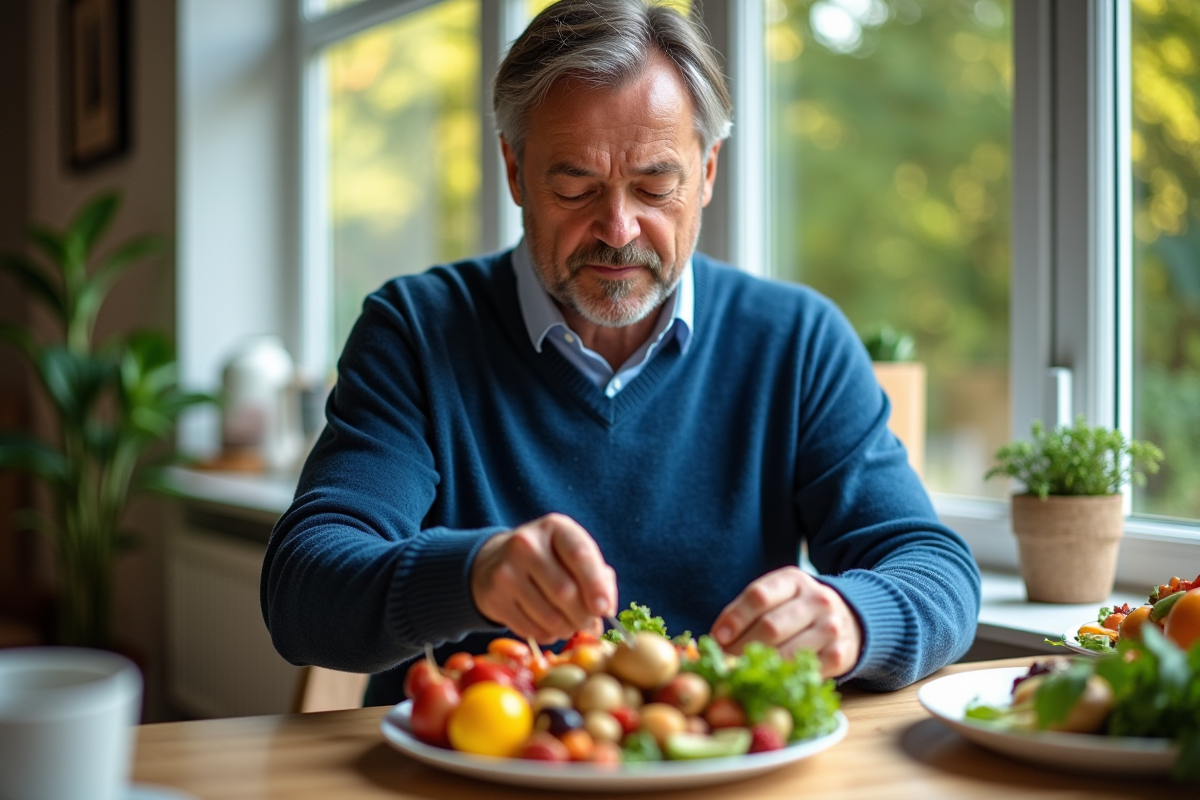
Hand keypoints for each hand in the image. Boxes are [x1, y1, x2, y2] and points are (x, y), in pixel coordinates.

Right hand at [470, 513, 616, 643]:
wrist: (495, 560)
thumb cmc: (548, 559)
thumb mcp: (572, 554)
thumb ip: (598, 576)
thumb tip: (605, 609)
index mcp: (554, 527)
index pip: (579, 555)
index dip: (596, 585)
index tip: (604, 608)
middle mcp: (526, 544)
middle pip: (564, 591)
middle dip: (583, 616)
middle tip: (589, 623)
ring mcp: (506, 571)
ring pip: (548, 617)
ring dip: (567, 629)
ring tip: (570, 626)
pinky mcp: (493, 597)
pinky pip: (530, 629)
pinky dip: (547, 635)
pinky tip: (549, 627)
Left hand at [710, 567, 861, 678]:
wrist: (849, 620)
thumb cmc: (797, 611)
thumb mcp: (777, 597)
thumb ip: (748, 611)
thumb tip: (714, 639)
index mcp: (794, 580)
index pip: (758, 596)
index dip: (734, 618)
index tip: (717, 637)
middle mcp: (817, 600)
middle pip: (770, 627)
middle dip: (741, 647)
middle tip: (724, 662)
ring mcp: (830, 628)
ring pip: (786, 652)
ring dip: (759, 666)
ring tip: (740, 673)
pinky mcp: (839, 655)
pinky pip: (803, 670)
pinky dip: (781, 678)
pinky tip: (768, 680)